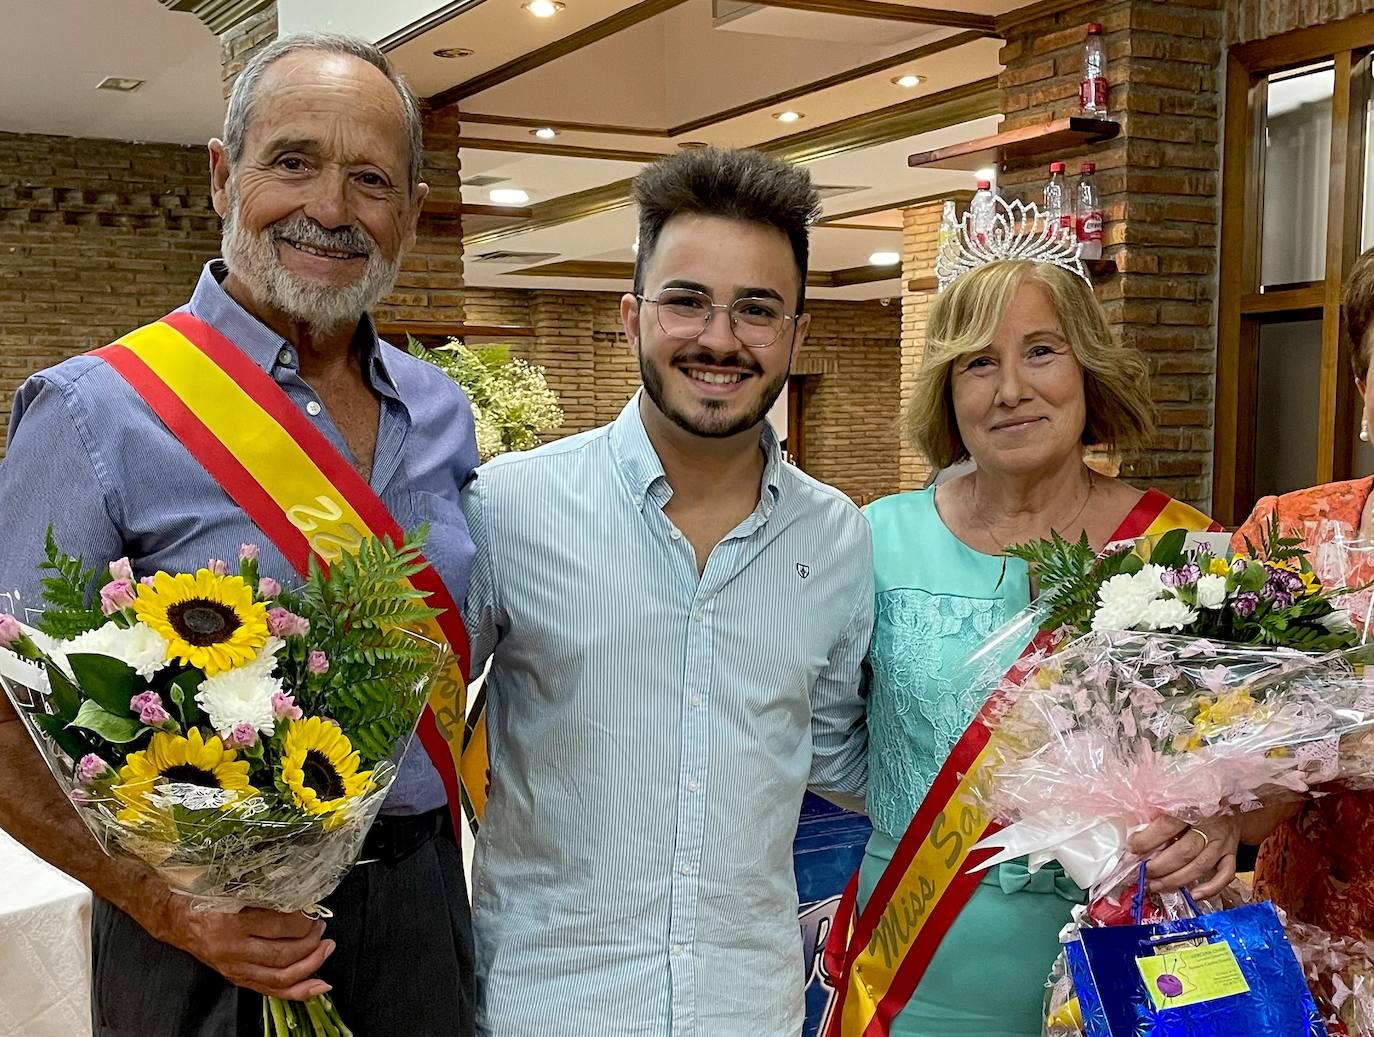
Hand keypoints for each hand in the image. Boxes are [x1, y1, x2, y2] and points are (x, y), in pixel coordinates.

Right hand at [157, 896, 334, 999]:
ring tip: (326, 948)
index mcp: (232, 922)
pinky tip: (319, 985)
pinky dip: (299, 991)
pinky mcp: (236, 978)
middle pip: (282, 954)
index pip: (279, 927)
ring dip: (310, 965)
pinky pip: (271, 990)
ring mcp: (235, 968)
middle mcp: (233, 949)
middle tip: (322, 929)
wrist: (177, 919)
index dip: (303, 922)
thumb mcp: (233, 888)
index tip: (314, 912)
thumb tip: (302, 897)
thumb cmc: (207, 898)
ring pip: (280, 976)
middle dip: (310, 943)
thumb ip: (264, 893)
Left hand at [1127, 815, 1240, 899]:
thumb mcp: (1177, 805)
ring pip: (1200, 866)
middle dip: (1161, 866)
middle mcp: (1209, 827)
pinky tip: (1194, 894)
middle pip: (1184, 851)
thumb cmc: (1197, 808)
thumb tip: (1134, 838)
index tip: (1132, 849)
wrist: (1230, 809)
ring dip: (1176, 880)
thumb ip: (1157, 820)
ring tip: (1157, 886)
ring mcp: (1222, 843)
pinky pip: (1225, 875)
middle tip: (1145, 873)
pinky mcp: (1231, 855)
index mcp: (1191, 810)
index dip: (1147, 840)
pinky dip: (1210, 888)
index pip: (1166, 826)